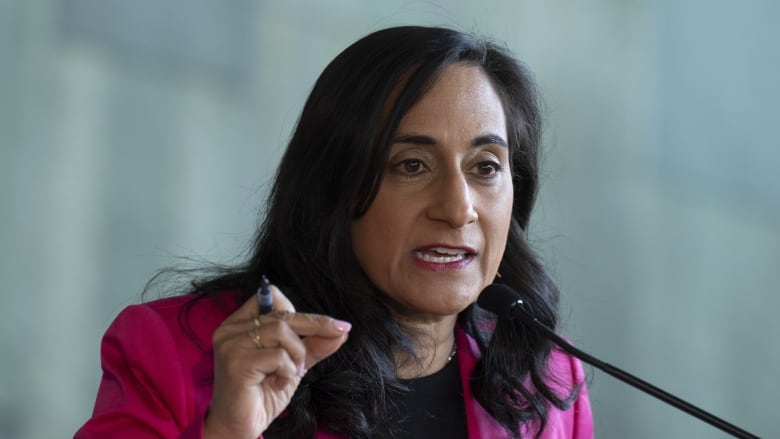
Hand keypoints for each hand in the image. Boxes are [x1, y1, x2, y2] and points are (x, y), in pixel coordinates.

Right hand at [203, 285, 351, 437]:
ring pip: (281, 331)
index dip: (300, 310)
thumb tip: (341, 330)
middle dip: (316, 324)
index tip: (327, 324)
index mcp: (240, 324)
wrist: (239, 427)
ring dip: (298, 354)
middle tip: (340, 331)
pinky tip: (278, 384)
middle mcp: (231, 329)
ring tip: (293, 373)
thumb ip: (313, 345)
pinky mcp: (236, 362)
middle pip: (282, 313)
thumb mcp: (293, 364)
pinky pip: (277, 355)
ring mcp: (231, 344)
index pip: (272, 296)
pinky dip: (288, 370)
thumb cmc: (262, 394)